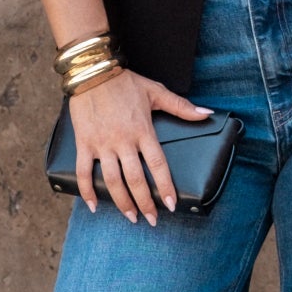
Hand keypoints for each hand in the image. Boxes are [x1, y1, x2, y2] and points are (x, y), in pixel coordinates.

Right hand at [68, 68, 207, 223]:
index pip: (157, 165)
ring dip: (122, 202)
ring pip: (112, 180)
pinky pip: (84, 172)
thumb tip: (207, 114)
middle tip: (151, 220)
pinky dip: (87, 190)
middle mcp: (123, 141)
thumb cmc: (125, 82)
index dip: (165, 187)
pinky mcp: (84, 143)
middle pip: (136, 179)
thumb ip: (182, 107)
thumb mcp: (156, 92)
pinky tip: (94, 205)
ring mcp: (102, 144)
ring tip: (130, 216)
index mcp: (143, 131)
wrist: (92, 71)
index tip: (169, 204)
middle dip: (145, 203)